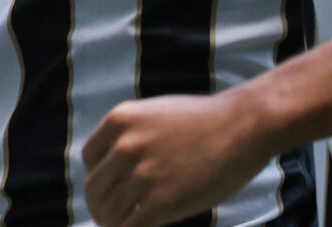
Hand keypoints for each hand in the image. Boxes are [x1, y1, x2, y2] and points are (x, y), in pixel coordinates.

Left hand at [83, 94, 268, 226]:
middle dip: (99, 205)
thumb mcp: (152, 115)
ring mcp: (143, 175)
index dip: (97, 177)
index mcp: (118, 122)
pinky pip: (130, 226)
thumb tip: (115, 164)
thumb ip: (130, 135)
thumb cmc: (204, 121)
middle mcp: (124, 147)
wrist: (242, 127)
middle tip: (108, 216)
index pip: (89, 159)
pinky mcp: (162, 202)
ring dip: (111, 223)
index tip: (110, 189)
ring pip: (108, 210)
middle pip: (94, 187)